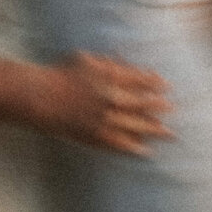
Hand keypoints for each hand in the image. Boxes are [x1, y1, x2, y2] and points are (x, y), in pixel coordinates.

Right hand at [38, 51, 172, 155]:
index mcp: (110, 76)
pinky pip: (119, 143)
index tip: (166, 86)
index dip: (155, 83)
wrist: (39, 96)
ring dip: (154, 129)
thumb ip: (107, 62)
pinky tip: (145, 151)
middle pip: (143, 103)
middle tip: (172, 109)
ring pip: (136, 125)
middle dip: (159, 106)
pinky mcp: (95, 135)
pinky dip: (133, 147)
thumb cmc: (60, 74)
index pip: (140, 80)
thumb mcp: (85, 59)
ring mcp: (104, 118)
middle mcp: (111, 98)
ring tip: (169, 133)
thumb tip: (123, 60)